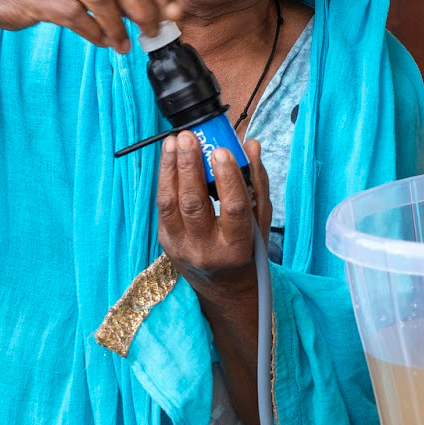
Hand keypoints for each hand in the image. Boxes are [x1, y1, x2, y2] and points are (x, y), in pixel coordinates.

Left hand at [156, 131, 271, 305]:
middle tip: (190, 136)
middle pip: (194, 203)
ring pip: (171, 202)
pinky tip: (169, 158)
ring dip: (171, 168)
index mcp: (236, 248)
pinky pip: (163, 205)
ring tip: (175, 141)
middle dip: (190, 166)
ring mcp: (181, 246)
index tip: (223, 150)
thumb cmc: (246, 250)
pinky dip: (165, 178)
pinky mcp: (165, 240)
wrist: (222, 287)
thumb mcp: (260, 222)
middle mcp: (206, 250)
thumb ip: (256, 183)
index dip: (228, 178)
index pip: (234, 209)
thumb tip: (250, 146)